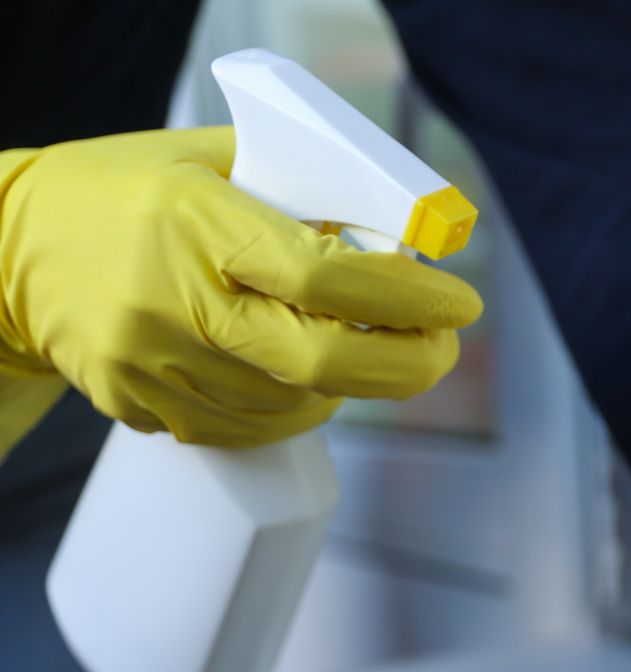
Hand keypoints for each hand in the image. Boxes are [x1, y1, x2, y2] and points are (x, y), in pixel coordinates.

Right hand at [0, 127, 480, 446]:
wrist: (6, 248)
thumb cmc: (126, 192)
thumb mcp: (211, 160)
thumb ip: (303, 192)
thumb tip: (403, 239)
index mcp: (198, 221)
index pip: (326, 279)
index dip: (407, 301)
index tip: (460, 305)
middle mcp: (174, 298)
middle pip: (322, 365)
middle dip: (405, 364)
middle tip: (440, 348)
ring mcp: (151, 361)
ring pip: (293, 405)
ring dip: (346, 384)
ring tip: (353, 348)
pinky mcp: (137, 404)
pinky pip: (245, 428)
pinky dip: (290, 407)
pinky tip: (292, 374)